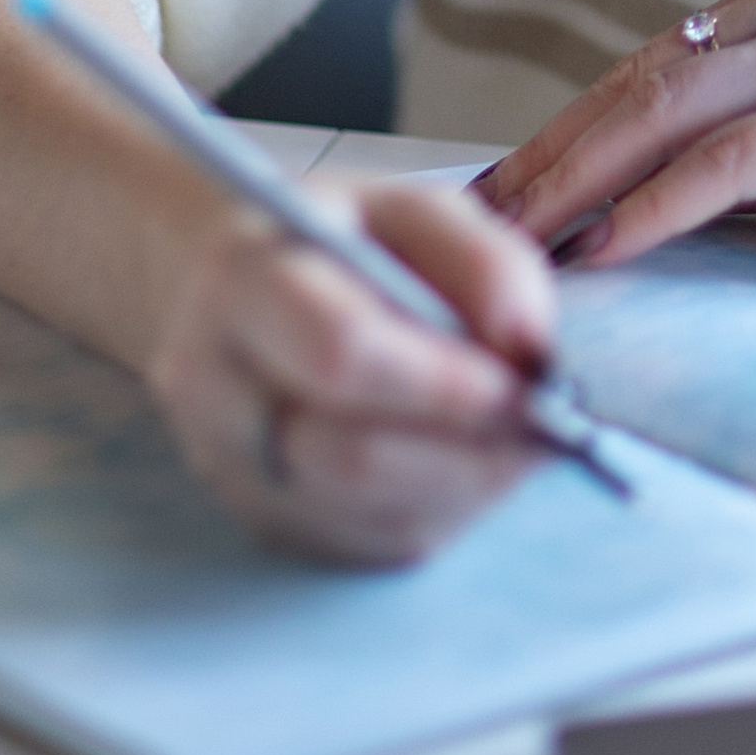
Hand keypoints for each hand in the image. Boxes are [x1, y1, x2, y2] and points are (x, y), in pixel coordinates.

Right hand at [143, 179, 559, 565]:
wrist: (225, 287)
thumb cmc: (338, 239)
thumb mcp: (413, 208)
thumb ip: (483, 263)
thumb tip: (530, 352)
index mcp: (241, 279)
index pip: (339, 353)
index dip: (444, 384)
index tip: (523, 385)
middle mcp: (211, 383)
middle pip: (345, 457)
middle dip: (466, 449)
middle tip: (544, 424)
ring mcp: (226, 465)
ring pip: (364, 514)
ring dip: (464, 485)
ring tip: (517, 437)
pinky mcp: (260, 520)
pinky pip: (366, 546)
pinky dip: (440, 511)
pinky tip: (469, 462)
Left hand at [478, 0, 755, 280]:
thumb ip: (755, 143)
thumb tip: (635, 198)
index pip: (654, 64)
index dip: (567, 130)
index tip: (500, 191)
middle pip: (640, 81)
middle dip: (544, 158)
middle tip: (466, 224)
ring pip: (664, 114)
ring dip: (571, 185)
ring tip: (504, 246)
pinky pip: (725, 165)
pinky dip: (651, 210)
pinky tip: (600, 252)